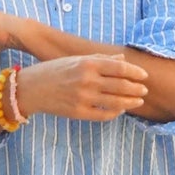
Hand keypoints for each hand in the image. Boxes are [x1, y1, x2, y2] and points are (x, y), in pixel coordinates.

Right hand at [15, 54, 147, 121]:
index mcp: (87, 63)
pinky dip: (115, 113)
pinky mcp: (78, 113)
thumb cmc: (54, 71)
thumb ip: (101, 59)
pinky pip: (103, 115)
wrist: (30, 88)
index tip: (144, 76)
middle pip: (121, 85)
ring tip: (139, 101)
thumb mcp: (76, 59)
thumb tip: (122, 60)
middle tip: (145, 90)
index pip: (120, 68)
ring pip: (116, 102)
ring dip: (131, 102)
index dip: (135, 73)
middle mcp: (87, 80)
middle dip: (136, 89)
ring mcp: (83, 98)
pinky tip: (120, 110)